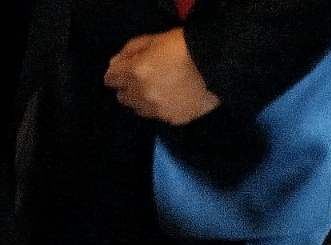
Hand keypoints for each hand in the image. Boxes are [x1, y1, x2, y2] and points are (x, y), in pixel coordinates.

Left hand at [104, 28, 219, 125]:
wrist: (221, 63)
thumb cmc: (187, 45)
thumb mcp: (156, 38)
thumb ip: (130, 51)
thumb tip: (114, 64)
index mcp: (135, 72)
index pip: (110, 79)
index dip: (117, 73)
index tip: (127, 69)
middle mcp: (142, 95)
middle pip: (122, 97)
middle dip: (129, 87)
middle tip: (146, 78)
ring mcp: (157, 110)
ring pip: (138, 109)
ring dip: (143, 100)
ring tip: (161, 88)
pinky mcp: (172, 120)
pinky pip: (158, 116)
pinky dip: (162, 108)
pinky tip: (175, 97)